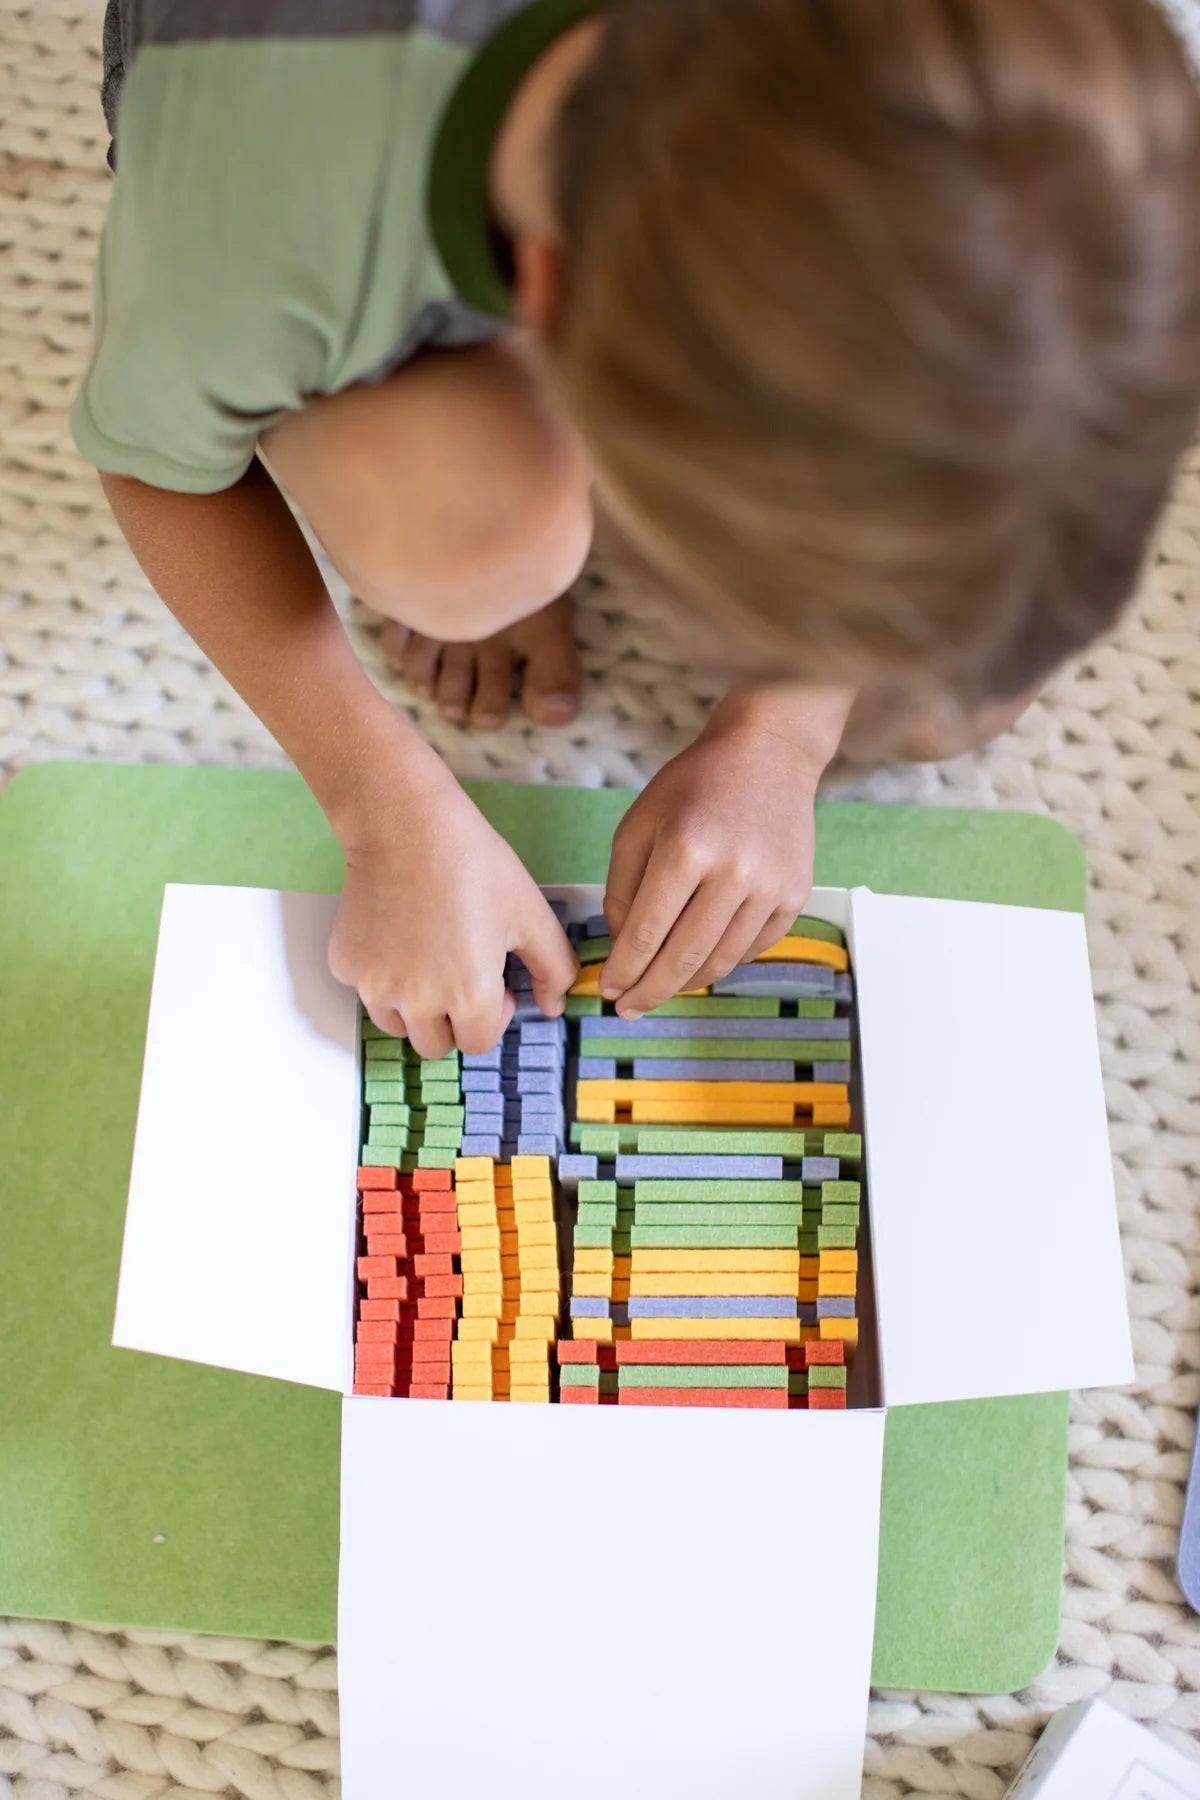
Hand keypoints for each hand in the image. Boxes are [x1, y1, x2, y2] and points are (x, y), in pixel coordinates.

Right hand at [328, 760, 577, 1056]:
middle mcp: (416, 1003)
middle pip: (436, 1044)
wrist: (405, 824)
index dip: (493, 1016)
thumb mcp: (530, 914)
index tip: (495, 983)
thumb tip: (553, 1006)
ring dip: (416, 1006)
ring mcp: (374, 986)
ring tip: (429, 956)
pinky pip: (368, 990)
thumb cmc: (472, 864)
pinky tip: (399, 933)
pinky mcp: (346, 966)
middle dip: (453, 1020)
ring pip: (398, 1024)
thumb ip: (553, 968)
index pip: (479, 1042)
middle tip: (461, 973)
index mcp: (468, 997)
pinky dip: (383, 975)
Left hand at [599, 694, 842, 1018]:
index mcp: (686, 850)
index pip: (646, 933)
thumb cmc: (694, 785)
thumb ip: (623, 888)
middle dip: (650, 992)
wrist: (769, 754)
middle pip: (683, 958)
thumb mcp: (640, 824)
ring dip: (685, 984)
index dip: (624, 970)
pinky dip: (722, 962)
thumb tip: (622, 948)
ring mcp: (770, 888)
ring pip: (720, 962)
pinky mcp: (794, 896)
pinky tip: (700, 963)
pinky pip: (751, 949)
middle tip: (630, 1009)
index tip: (610, 991)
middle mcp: (733, 874)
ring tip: (661, 990)